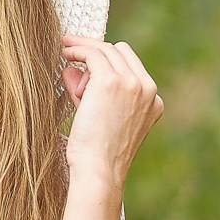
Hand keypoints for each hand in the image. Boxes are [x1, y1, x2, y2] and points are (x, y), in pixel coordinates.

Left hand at [59, 34, 162, 190]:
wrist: (99, 170)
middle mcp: (148, 89)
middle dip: (96, 52)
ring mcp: (132, 83)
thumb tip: (71, 70)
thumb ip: (90, 93)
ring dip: (84, 48)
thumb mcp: (101, 119)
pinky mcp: (111, 81)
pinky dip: (77, 48)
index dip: (108, 60)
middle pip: (121, 52)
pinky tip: (65, 50)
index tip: (87, 59)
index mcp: (154, 102)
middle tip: (72, 50)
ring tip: (65, 50)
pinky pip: (92, 54)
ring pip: (106, 50)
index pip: (132, 66)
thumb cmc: (97, 153)